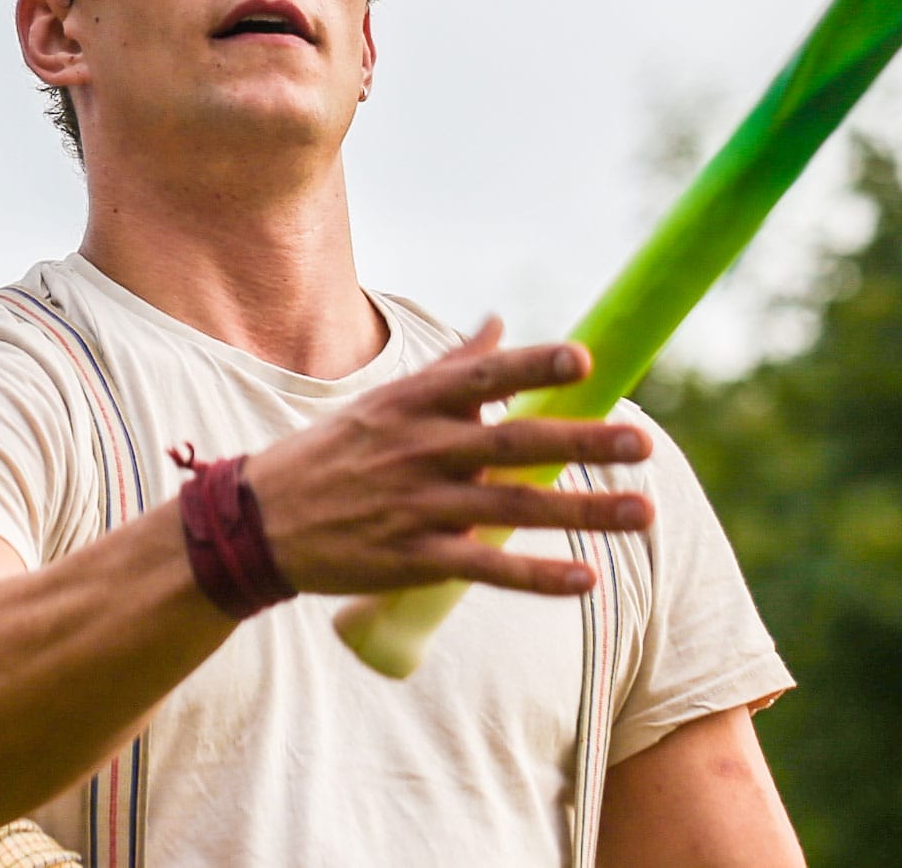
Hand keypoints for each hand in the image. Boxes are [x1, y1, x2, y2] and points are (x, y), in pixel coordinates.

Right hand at [244, 320, 653, 597]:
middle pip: (513, 443)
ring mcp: (415, 506)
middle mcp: (416, 450)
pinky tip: (586, 579)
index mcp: (409, 404)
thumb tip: (499, 322)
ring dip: (582, 511)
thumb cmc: (328, 455)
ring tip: (643, 512)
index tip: (586, 360)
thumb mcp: (380, 403)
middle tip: (641, 444)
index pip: (482, 378)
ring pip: (513, 508)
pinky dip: (538, 576)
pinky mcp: (412, 559)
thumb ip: (448, 368)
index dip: (534, 366)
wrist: (258, 523)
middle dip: (582, 443)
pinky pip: (486, 569)